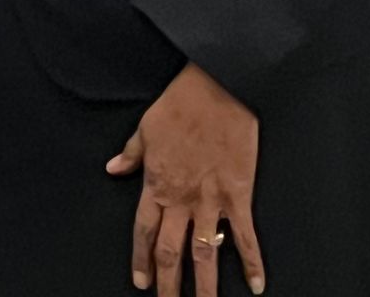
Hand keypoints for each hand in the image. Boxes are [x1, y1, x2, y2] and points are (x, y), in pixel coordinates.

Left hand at [106, 62, 264, 295]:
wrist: (217, 91)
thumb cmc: (179, 106)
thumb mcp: (145, 128)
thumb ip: (130, 154)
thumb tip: (112, 169)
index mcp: (156, 184)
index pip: (145, 231)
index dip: (142, 259)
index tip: (142, 282)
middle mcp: (181, 199)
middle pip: (172, 251)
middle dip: (170, 283)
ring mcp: (211, 200)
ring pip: (206, 252)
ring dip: (206, 284)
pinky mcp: (239, 195)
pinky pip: (246, 236)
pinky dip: (253, 262)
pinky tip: (257, 285)